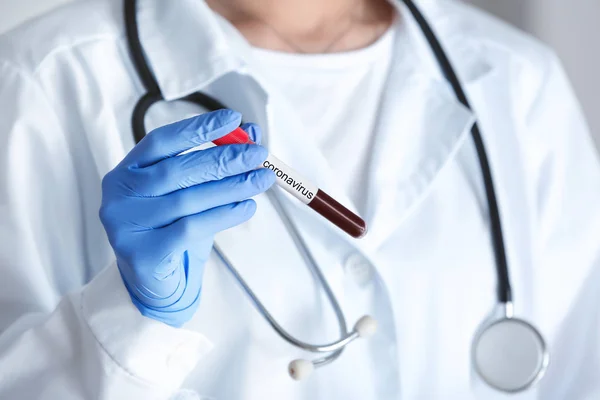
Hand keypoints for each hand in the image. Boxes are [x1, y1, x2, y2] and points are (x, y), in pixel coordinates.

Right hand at [99, 109, 273, 326]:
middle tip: (258, 154)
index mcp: (127, 172)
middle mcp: (119, 195)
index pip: (161, 141)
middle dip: (223, 159)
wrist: (154, 282)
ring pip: (187, 200)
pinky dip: (224, 215)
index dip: (198, 128)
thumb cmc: (172, 229)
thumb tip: (252, 134)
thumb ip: (215, 163)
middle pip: (176, 170)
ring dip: (231, 187)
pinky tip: (247, 207)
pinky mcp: (142, 254)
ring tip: (261, 180)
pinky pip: (191, 228)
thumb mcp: (192, 193)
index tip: (234, 119)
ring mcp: (126, 225)